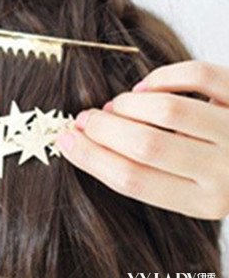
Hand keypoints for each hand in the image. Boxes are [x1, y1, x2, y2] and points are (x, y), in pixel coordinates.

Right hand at [57, 60, 228, 219]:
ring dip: (128, 104)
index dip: (90, 157)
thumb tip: (90, 142)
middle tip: (84, 118)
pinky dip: (162, 76)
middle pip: (146, 146)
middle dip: (102, 128)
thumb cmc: (216, 171)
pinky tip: (146, 87)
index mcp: (204, 202)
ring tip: (116, 107)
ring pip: (168, 110)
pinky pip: (197, 75)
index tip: (65, 139)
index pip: (133, 181)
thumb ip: (150, 173)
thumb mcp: (189, 189)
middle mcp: (225, 171)